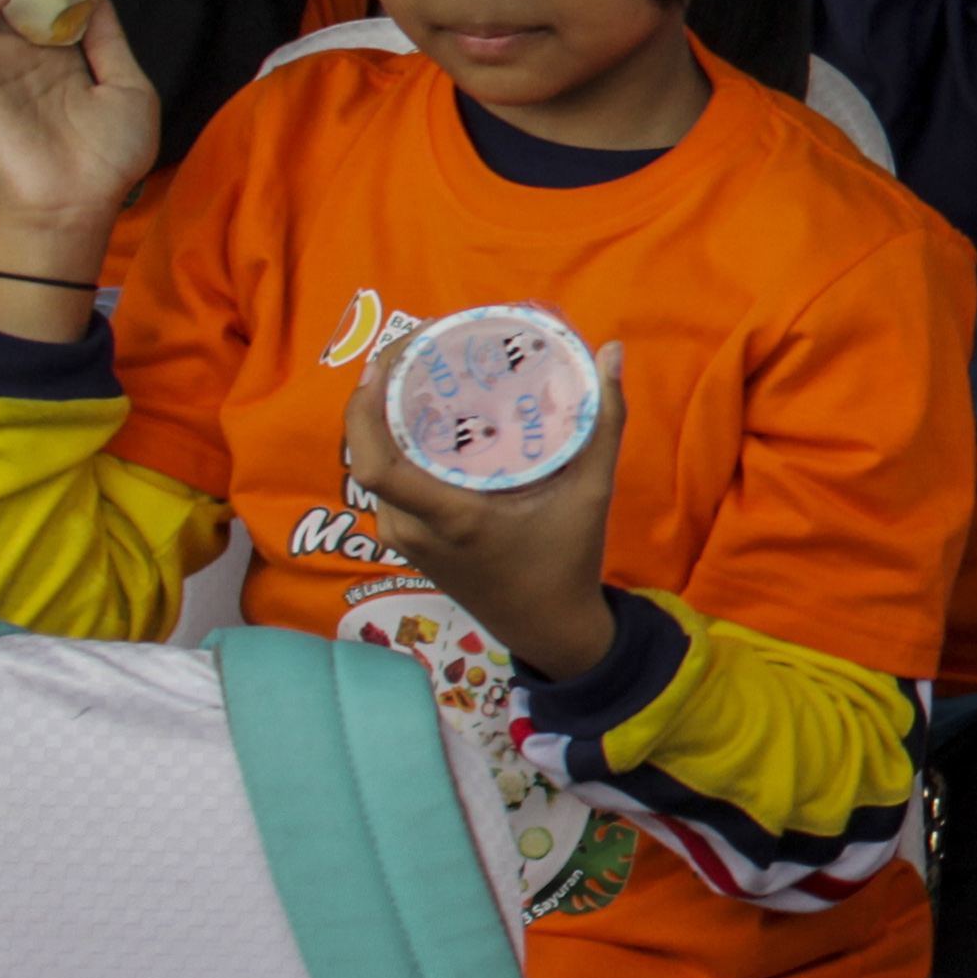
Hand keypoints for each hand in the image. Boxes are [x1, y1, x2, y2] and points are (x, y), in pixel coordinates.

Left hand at [337, 332, 628, 679]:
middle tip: (409, 349)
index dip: (365, 409)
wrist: (547, 627)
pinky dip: (392, 444)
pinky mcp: (405, 538)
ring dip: (380, 419)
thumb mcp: (593, 492)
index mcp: (450, 518)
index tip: (390, 360)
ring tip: (414, 375)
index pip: (375, 465)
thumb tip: (612, 351)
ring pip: (371, 465)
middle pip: (365, 453)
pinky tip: (420, 418)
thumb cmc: (568, 561)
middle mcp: (411, 528)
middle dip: (372, 396)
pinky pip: (385, 481)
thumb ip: (604, 422)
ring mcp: (402, 536)